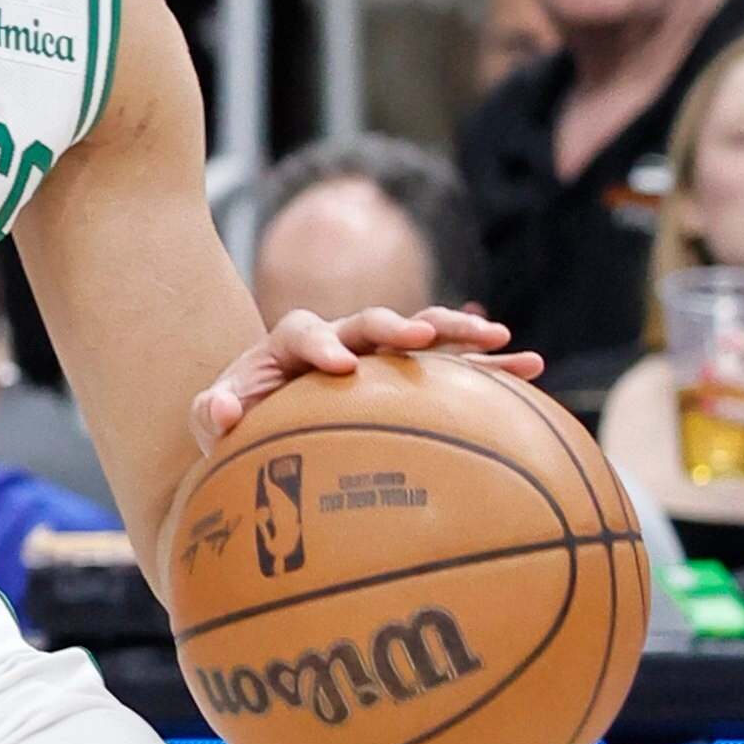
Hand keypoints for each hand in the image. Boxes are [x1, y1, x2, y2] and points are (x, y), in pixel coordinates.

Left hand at [190, 306, 541, 450]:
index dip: (320, 343)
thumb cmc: (242, 420)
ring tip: (500, 339)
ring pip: (422, 334)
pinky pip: (455, 368)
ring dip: (457, 333)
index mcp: (291, 343)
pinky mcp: (412, 376)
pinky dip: (489, 368)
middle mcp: (342, 339)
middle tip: (420, 335)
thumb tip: (220, 413)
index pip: (303, 331)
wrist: (270, 423)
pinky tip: (530, 369)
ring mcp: (381, 355)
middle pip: (371, 320)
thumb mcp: (216, 418)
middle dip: (396, 324)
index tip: (339, 366)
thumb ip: (212, 412)